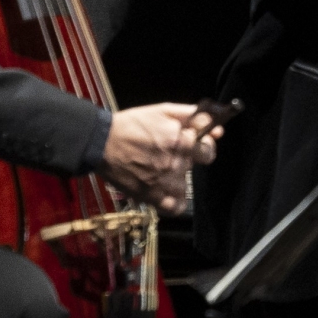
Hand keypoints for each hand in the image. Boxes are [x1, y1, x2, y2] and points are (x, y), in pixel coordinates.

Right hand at [98, 103, 223, 213]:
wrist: (101, 142)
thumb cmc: (131, 124)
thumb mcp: (162, 110)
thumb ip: (192, 115)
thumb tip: (215, 125)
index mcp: (181, 140)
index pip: (208, 146)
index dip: (203, 143)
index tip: (194, 141)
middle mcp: (176, 161)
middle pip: (199, 164)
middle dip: (191, 157)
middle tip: (174, 153)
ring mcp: (165, 181)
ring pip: (186, 184)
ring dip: (178, 177)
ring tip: (160, 169)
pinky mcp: (152, 196)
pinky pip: (176, 207)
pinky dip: (175, 202)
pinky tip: (166, 192)